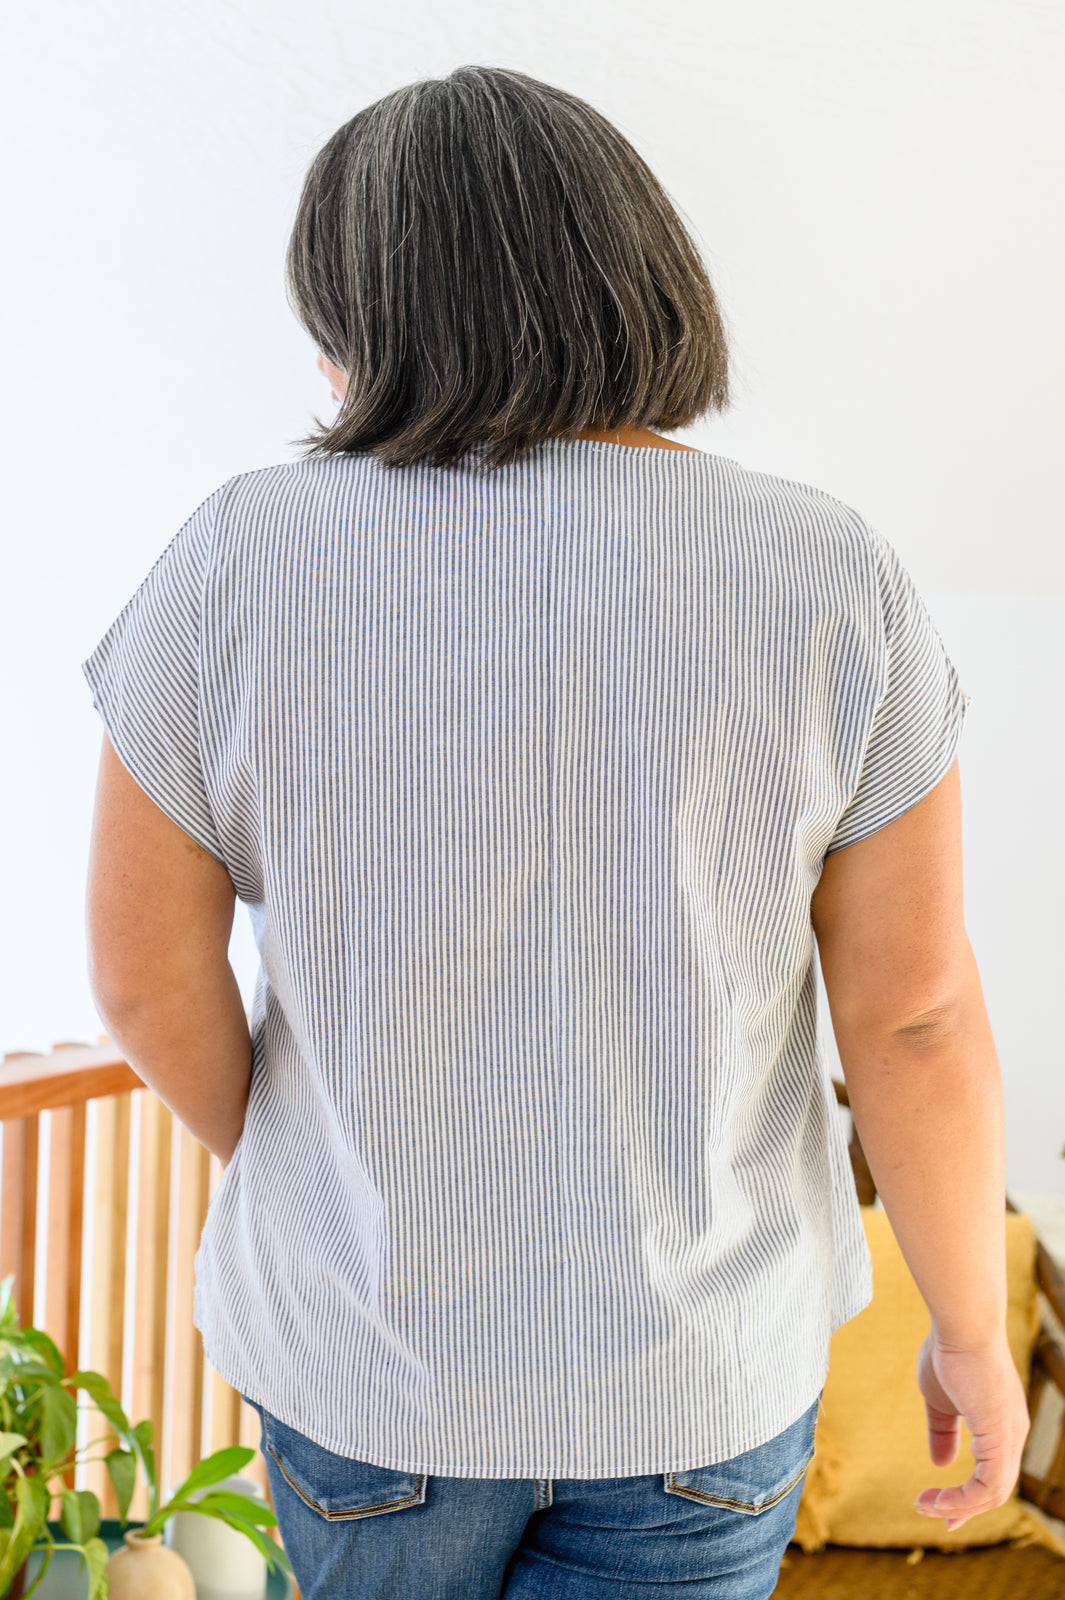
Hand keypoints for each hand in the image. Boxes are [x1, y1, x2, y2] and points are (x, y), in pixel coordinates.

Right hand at [912, 1329, 1029, 1530]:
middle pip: (997, 1489)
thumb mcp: (940, 1400)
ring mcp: (1011, 1436)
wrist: (962, 1326)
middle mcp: (1014, 1433)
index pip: (994, 1472)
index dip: (968, 1495)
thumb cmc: (949, 1352)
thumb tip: (940, 1464)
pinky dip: (963, 1499)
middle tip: (934, 1517)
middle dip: (964, 1509)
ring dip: (958, 1507)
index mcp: (1002, 1423)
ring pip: (993, 1493)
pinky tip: (937, 1498)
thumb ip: (942, 1431)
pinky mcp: (1000, 1436)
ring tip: (925, 1506)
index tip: (937, 1505)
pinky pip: (988, 1486)